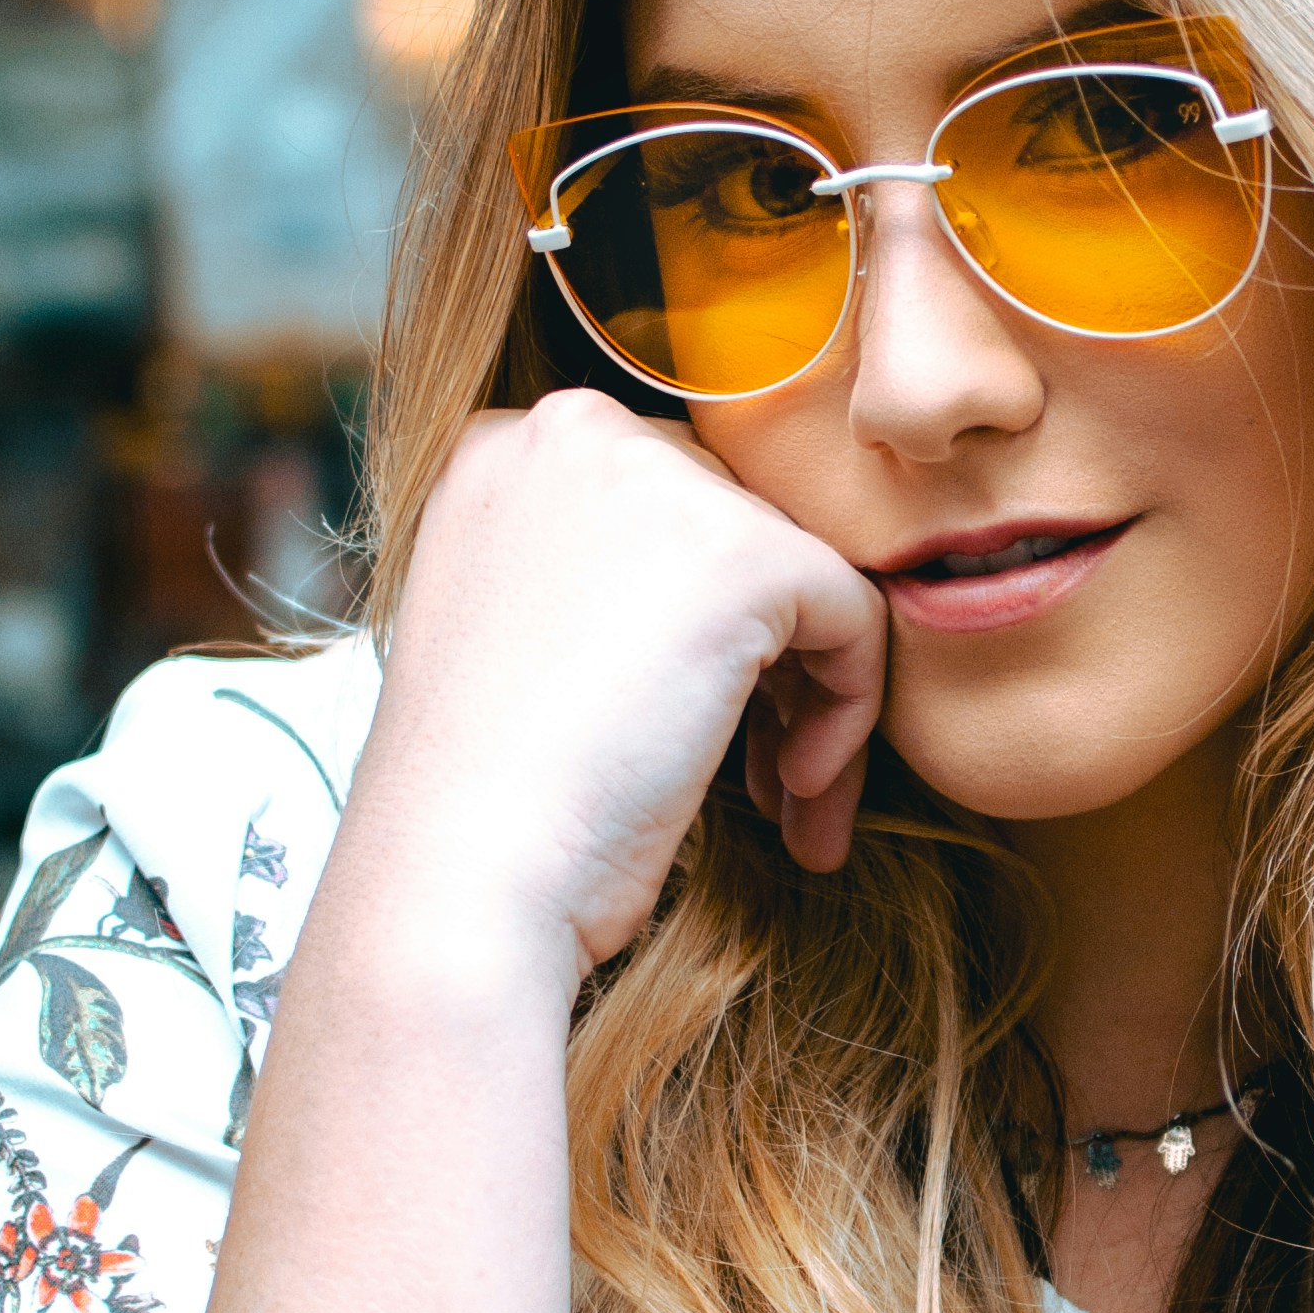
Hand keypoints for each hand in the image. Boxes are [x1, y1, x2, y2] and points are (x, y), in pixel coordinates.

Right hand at [354, 392, 885, 982]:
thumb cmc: (482, 800)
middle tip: (761, 773)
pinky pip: (854, 615)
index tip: (700, 724)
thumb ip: (611, 581)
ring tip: (784, 799)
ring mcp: (659, 482)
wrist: (459, 877)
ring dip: (809, 699)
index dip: (699, 623)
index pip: (665, 503)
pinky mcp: (742, 553)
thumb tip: (737, 598)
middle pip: (739, 529)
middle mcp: (575, 435)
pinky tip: (790, 794)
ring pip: (804, 576)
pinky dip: (848, 712)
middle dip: (765, 660)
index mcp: (505, 449)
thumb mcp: (522, 641)